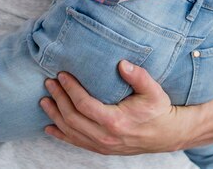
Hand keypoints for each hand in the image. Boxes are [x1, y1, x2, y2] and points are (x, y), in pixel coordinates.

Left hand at [40, 60, 186, 154]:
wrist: (168, 134)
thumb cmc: (159, 110)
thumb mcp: (153, 90)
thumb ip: (138, 76)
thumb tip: (121, 63)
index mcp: (115, 121)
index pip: (84, 104)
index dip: (70, 89)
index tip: (61, 75)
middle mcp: (105, 136)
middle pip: (73, 118)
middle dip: (58, 99)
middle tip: (49, 83)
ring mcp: (103, 145)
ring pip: (71, 132)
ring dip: (56, 115)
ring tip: (45, 100)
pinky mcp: (102, 148)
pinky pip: (77, 143)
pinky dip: (61, 135)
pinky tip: (50, 128)